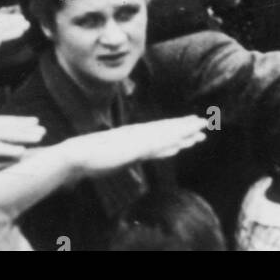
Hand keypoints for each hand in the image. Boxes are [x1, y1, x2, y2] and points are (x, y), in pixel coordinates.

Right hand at [66, 117, 209, 175]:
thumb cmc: (88, 157)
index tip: (190, 125)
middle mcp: (136, 136)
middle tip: (204, 122)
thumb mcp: (110, 157)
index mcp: (132, 137)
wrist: (75, 156)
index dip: (175, 128)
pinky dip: (170, 142)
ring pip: (164, 135)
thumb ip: (120, 155)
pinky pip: (156, 145)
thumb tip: (127, 155)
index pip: (158, 131)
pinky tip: (181, 143)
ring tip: (200, 129)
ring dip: (183, 132)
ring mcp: (134, 141)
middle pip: (165, 130)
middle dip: (185, 127)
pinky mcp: (132, 149)